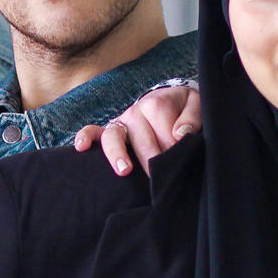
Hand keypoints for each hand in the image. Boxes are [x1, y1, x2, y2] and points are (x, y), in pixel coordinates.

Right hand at [72, 84, 198, 175]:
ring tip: (125, 171)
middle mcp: (135, 111)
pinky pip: (93, 132)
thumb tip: (180, 134)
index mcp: (156, 104)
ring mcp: (121, 121)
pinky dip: (84, 137)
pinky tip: (81, 148)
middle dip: (154, 160)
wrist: (172, 99)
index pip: (164, 134)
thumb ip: (192, 118)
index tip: (182, 161)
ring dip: (118, 154)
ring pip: (114, 137)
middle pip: (142, 140)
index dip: (174, 150)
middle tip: (163, 178)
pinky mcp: (111, 130)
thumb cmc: (184, 108)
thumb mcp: (197, 104)